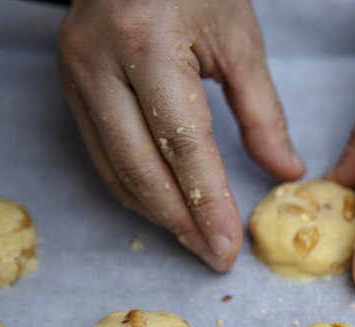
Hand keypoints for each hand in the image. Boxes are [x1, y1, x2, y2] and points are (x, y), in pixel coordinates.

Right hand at [57, 0, 304, 270]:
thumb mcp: (239, 40)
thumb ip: (263, 112)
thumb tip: (286, 172)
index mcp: (148, 44)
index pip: (183, 144)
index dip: (208, 203)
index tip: (228, 247)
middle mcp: (100, 63)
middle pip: (141, 167)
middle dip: (181, 222)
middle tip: (213, 257)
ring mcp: (76, 74)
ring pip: (115, 168)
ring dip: (157, 213)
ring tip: (196, 241)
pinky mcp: (68, 84)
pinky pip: (101, 154)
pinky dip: (135, 188)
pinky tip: (165, 209)